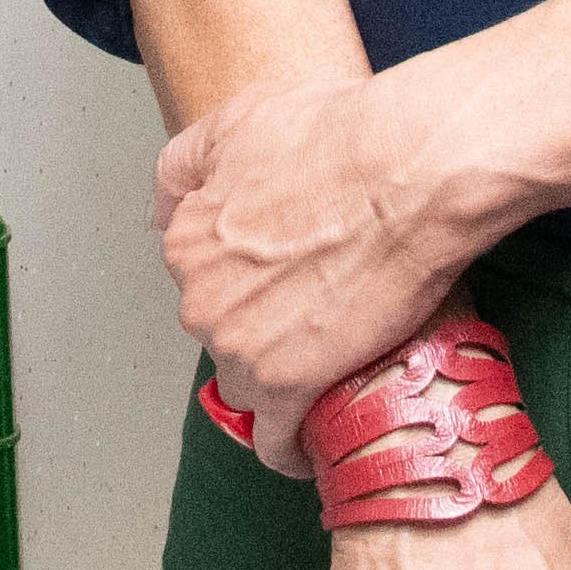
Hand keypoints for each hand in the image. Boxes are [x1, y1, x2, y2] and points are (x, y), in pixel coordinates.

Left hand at [155, 56, 493, 412]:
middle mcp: (200, 299)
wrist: (409, 171)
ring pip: (249, 387)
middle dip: (264, 333)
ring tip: (330, 374)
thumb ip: (183, 166)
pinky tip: (310, 446)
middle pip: (226, 336)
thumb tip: (162, 210)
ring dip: (281, 388)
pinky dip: (291, 448)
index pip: (205, 284)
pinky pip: (276, 441)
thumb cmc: (340, 138)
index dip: (248, 286)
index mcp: (186, 241)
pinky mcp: (288, 386)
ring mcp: (240, 347)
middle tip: (320, 318)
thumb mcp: (237, 121)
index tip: (279, 288)